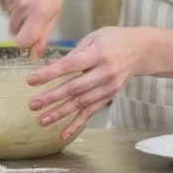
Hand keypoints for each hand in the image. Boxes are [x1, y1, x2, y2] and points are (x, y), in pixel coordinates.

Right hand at [0, 0, 64, 55]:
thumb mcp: (56, 9)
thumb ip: (45, 33)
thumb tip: (36, 53)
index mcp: (41, 11)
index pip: (23, 41)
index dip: (26, 42)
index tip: (31, 37)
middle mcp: (23, 6)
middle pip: (15, 32)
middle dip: (23, 28)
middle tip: (33, 14)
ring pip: (9, 21)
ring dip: (17, 16)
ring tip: (28, 0)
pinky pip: (4, 10)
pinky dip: (10, 6)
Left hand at [28, 27, 150, 139]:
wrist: (141, 50)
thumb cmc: (113, 40)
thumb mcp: (93, 38)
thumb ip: (73, 54)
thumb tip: (49, 67)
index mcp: (98, 53)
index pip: (70, 65)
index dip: (50, 74)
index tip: (31, 80)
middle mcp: (105, 72)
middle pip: (74, 88)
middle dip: (52, 97)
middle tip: (33, 104)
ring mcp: (109, 87)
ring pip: (81, 103)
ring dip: (61, 113)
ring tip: (42, 120)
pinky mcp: (110, 97)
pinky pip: (91, 113)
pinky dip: (77, 124)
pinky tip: (63, 134)